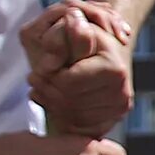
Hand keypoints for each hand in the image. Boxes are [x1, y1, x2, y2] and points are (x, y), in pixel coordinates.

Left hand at [22, 0, 135, 138]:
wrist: (107, 51)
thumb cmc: (87, 38)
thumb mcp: (73, 27)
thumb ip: (64, 32)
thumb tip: (64, 28)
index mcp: (114, 68)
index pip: (69, 82)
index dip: (47, 76)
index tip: (35, 69)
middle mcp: (121, 92)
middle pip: (70, 101)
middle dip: (46, 90)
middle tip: (33, 80)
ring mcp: (117, 110)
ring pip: (72, 117)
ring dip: (50, 103)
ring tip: (39, 89)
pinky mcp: (111, 121)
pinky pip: (79, 127)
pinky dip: (61, 116)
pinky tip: (51, 101)